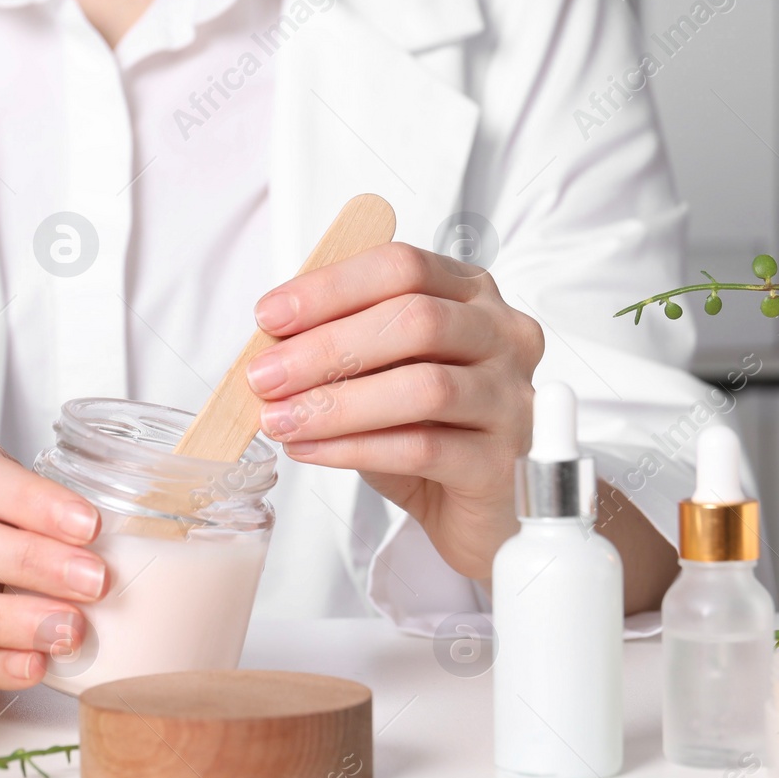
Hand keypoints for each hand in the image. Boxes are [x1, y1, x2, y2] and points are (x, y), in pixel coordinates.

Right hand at [0, 441, 106, 692]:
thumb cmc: (13, 531)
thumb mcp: (38, 504)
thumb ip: (79, 514)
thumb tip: (162, 529)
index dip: (33, 500)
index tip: (90, 526)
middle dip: (26, 562)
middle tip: (95, 583)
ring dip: (6, 620)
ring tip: (70, 632)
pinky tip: (37, 666)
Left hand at [246, 243, 543, 579]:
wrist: (477, 509)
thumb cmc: (431, 430)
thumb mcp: (384, 373)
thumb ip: (343, 347)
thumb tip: (271, 346)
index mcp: (471, 296)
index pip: (402, 267)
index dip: (331, 288)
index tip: (270, 316)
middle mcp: (503, 337)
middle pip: (416, 320)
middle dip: (326, 347)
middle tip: (266, 375)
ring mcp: (512, 400)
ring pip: (423, 387)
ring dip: (337, 402)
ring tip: (281, 419)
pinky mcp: (502, 463)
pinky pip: (422, 448)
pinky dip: (355, 447)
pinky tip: (311, 450)